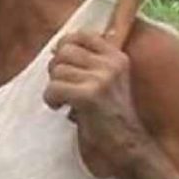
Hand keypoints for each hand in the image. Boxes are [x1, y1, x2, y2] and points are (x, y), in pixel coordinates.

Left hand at [43, 32, 150, 171]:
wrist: (126, 144)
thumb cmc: (108, 115)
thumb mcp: (106, 81)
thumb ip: (88, 62)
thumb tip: (56, 46)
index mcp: (117, 56)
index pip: (81, 35)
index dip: (64, 47)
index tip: (63, 66)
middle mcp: (112, 64)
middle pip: (64, 51)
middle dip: (55, 70)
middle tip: (63, 88)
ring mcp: (103, 79)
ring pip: (57, 70)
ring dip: (54, 88)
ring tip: (65, 102)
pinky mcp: (90, 96)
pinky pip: (54, 88)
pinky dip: (51, 100)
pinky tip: (62, 109)